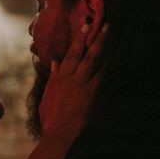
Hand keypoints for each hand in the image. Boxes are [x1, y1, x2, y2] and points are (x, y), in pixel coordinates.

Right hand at [38, 21, 107, 148]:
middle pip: (87, 55)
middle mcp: (73, 79)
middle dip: (96, 39)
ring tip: (109, 38)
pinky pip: (101, 79)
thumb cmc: (49, 114)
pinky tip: (111, 61)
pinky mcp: (91, 97)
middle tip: (105, 26)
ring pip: (96, 65)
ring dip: (103, 50)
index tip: (86, 26)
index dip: (80, 39)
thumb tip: (54, 61)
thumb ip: (54, 76)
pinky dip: (105, 69)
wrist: (58, 132)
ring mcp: (83, 88)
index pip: (72, 53)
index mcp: (61, 76)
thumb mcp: (48, 92)